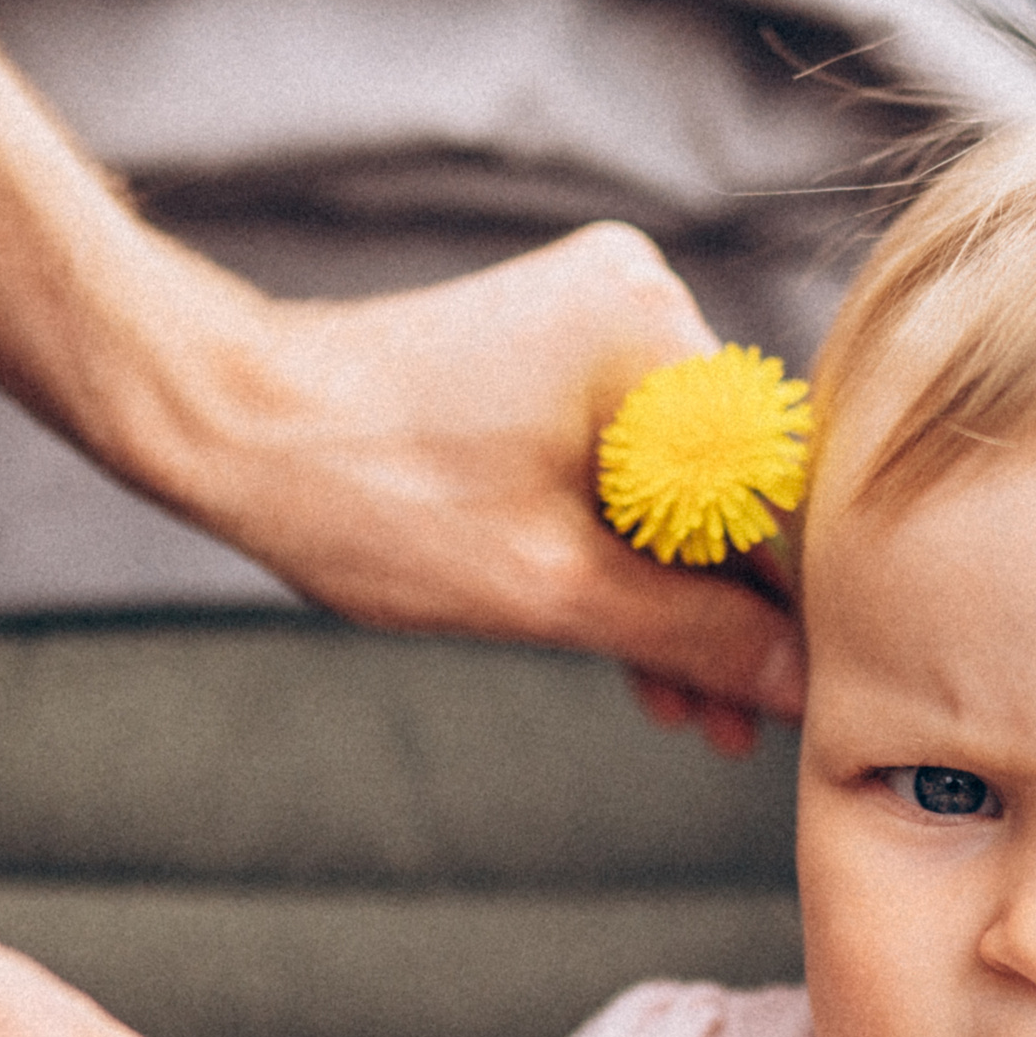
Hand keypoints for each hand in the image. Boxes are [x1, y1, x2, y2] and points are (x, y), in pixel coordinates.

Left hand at [66, 223, 807, 753]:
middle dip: (725, 618)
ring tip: (688, 715)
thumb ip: (692, 637)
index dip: (791, 615)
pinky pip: (622, 466)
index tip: (806, 707)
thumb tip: (799, 683)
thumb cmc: (368, 495)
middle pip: (726, 492)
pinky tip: (639, 655)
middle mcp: (639, 303)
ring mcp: (594, 322)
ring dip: (674, 600)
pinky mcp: (551, 353)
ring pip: (673, 489)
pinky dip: (624, 554)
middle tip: (738, 733)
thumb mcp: (548, 591)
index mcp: (653, 336)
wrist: (229, 425)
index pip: (769, 497)